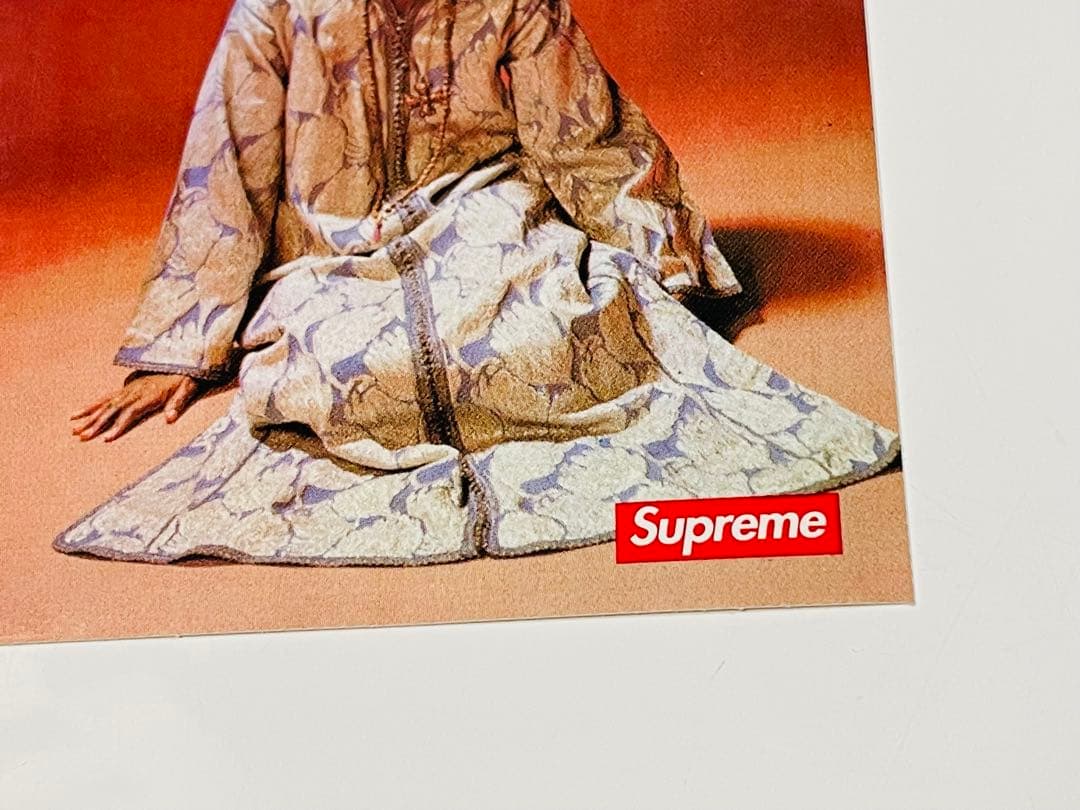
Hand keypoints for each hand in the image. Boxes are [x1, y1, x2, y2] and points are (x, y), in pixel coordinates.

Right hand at [70, 373, 199, 442]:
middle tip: (82, 437)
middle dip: (97, 424)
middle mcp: (134, 391)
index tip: (107, 438)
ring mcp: (128, 389)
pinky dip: (90, 407)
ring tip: (75, 431)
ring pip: (105, 405)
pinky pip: (104, 399)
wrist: (182, 360)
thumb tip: (170, 419)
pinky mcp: (124, 388)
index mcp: (150, 394)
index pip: (131, 412)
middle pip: (113, 409)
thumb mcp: (188, 389)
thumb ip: (178, 403)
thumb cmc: (186, 378)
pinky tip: (76, 415)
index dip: (119, 425)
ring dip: (89, 418)